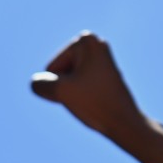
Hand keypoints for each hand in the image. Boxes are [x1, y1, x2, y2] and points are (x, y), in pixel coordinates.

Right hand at [31, 32, 146, 147]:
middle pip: (59, 72)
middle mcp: (94, 43)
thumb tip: (37, 83)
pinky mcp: (102, 73)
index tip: (85, 90)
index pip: (51, 69)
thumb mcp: (61, 91)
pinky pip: (78, 86)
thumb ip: (40, 84)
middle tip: (90, 96)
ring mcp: (99, 58)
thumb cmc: (96, 104)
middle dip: (68, 89)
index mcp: (85, 40)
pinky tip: (96, 101)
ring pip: (66, 81)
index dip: (63, 85)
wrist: (125, 122)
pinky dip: (81, 96)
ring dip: (73, 94)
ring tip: (93, 99)